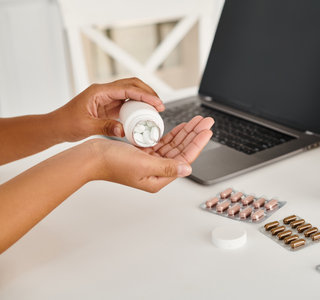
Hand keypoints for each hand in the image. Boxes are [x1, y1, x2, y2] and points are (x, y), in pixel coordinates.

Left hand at [53, 77, 163, 141]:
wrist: (56, 127)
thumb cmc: (66, 124)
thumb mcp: (86, 127)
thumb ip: (106, 127)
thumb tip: (124, 131)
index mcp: (99, 91)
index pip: (127, 88)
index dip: (144, 94)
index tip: (157, 102)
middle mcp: (104, 91)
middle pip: (132, 84)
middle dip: (148, 92)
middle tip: (160, 105)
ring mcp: (107, 98)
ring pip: (131, 92)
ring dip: (144, 98)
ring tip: (156, 109)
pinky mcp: (108, 106)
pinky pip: (127, 102)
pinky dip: (138, 106)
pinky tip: (144, 114)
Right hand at [90, 115, 213, 191]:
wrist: (90, 157)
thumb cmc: (112, 163)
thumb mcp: (144, 164)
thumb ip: (167, 166)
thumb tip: (187, 168)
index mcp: (158, 178)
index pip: (184, 159)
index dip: (197, 143)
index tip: (207, 131)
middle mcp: (156, 171)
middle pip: (182, 150)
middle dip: (195, 135)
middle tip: (206, 122)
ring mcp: (150, 162)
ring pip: (174, 145)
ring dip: (186, 133)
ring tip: (198, 121)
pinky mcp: (143, 154)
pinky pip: (163, 143)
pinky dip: (172, 134)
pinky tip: (181, 127)